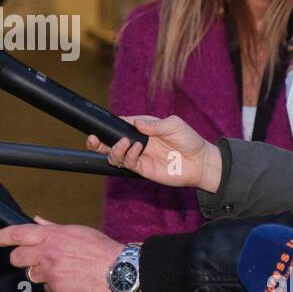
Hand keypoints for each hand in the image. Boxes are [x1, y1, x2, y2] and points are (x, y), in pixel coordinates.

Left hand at [0, 218, 123, 291]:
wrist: (120, 270)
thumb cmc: (101, 249)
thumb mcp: (77, 231)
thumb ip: (53, 228)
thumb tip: (37, 221)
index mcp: (52, 235)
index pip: (18, 233)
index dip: (2, 236)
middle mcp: (48, 252)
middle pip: (18, 258)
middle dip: (22, 260)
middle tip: (35, 260)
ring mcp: (51, 272)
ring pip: (33, 275)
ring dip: (44, 275)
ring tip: (65, 271)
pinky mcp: (58, 289)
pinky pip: (49, 290)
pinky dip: (57, 288)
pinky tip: (72, 281)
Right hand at [85, 115, 222, 191]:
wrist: (200, 162)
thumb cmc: (189, 140)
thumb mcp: (173, 124)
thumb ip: (153, 124)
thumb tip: (135, 122)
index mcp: (143, 129)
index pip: (120, 125)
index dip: (110, 125)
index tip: (104, 123)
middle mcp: (137, 142)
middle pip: (110, 143)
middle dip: (98, 141)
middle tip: (92, 138)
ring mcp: (139, 156)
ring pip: (114, 155)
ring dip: (114, 149)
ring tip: (124, 143)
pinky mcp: (143, 169)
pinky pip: (127, 163)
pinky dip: (128, 156)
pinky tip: (137, 150)